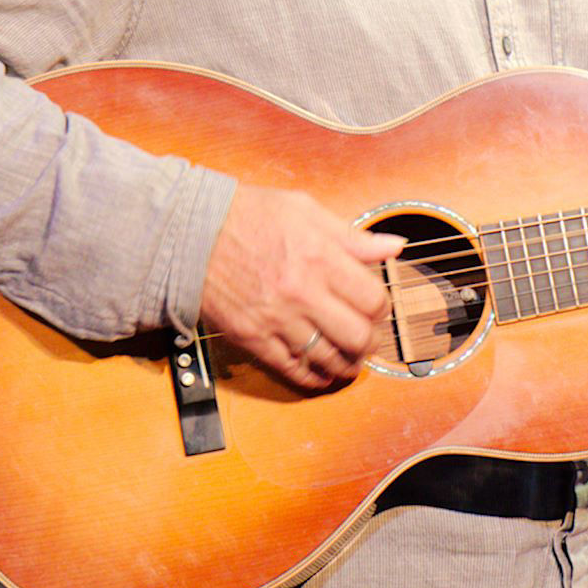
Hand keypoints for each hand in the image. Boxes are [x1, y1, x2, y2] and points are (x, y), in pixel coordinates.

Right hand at [200, 184, 404, 389]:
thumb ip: (353, 236)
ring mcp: (277, 319)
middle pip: (357, 336)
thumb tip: (393, 245)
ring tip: (350, 359)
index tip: (378, 308)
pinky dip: (312, 377)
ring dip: (346, 364)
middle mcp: (303, 292)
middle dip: (370, 342)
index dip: (383, 309)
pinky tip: (321, 373)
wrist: (193, 233)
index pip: (372, 299)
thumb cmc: (251, 215)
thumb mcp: (307, 211)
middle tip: (369, 338)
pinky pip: (292, 369)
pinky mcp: (253, 338)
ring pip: (327, 358)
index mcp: (321, 257)